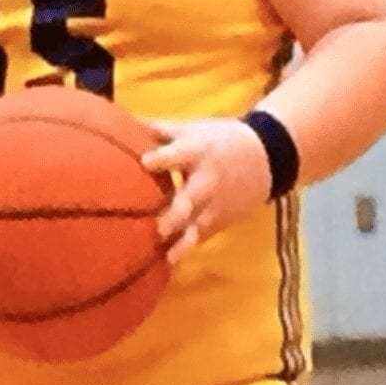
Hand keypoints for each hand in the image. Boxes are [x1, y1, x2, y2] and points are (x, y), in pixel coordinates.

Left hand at [141, 118, 271, 264]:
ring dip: (181, 241)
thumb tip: (121, 123)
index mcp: (197, 151)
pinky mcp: (219, 222)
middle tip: (157, 227)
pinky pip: (201, 237)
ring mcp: (215, 205)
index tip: (145, 162)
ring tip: (166, 256)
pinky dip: (187, 248)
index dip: (162, 158)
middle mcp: (207, 180)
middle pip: (191, 198)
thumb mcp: (190, 129)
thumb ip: (157, 130)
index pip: (178, 155)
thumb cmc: (217, 139)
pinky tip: (169, 261)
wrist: (264, 157)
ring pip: (198, 226)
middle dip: (175, 213)